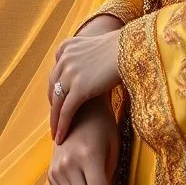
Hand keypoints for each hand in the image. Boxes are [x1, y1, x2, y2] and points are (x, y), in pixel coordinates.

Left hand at [48, 27, 121, 143]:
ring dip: (54, 120)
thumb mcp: (95, 47)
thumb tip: (90, 69)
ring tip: (55, 134)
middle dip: (54, 106)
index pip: (56, 74)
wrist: (132, 50)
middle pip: (53, 88)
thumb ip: (85, 57)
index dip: (56, 91)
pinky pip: (66, 111)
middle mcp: (64, 59)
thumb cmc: (122, 50)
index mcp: (66, 48)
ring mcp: (70, 74)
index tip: (57, 103)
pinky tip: (60, 138)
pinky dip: (62, 125)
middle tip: (56, 121)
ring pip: (56, 102)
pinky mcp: (79, 88)